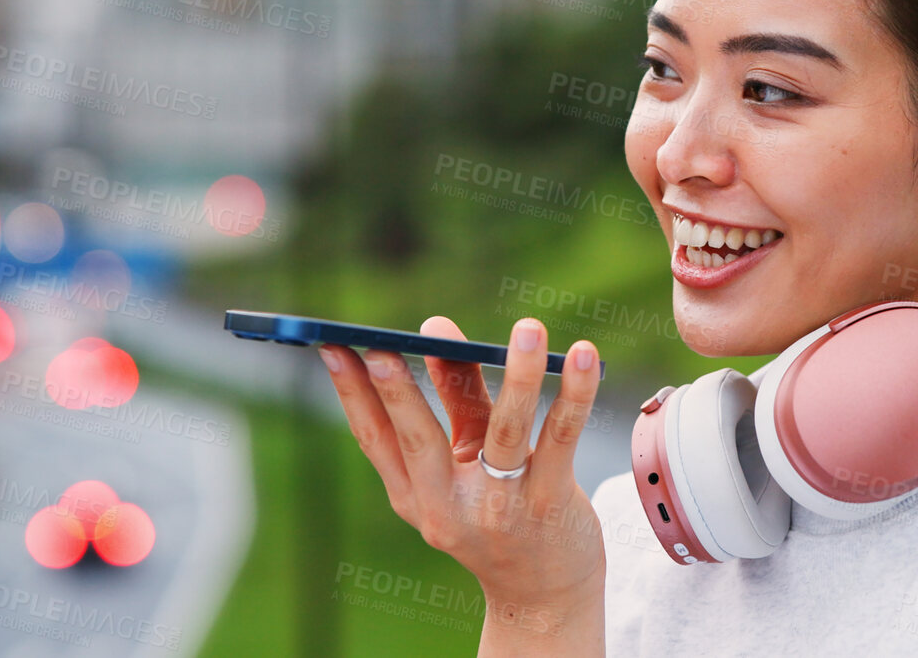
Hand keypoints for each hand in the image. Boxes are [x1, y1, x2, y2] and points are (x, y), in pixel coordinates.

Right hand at [318, 316, 606, 627]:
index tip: (332, 348)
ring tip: (527, 327)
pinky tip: (585, 356)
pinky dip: (575, 395)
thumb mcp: (465, 459)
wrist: (542, 591)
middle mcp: (448, 506)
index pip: (373, 439)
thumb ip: (455, 396)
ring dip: (517, 375)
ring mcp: (499, 507)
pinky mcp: (548, 503)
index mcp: (415, 496)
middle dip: (400, 392)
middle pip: (419, 440)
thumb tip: (436, 329)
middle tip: (383, 345)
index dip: (351, 393)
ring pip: (504, 431)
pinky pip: (561, 438)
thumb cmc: (499, 509)